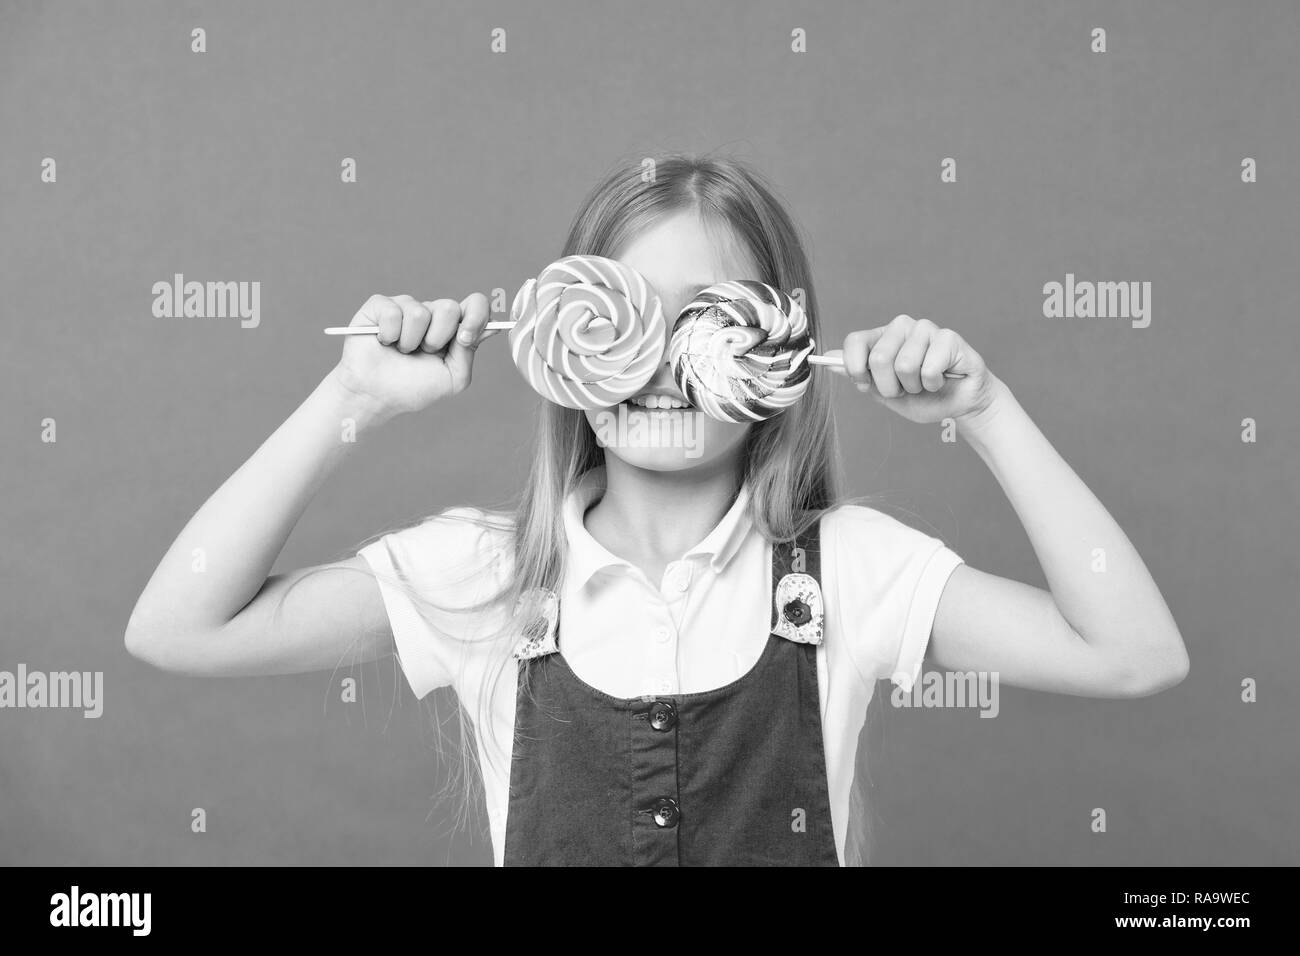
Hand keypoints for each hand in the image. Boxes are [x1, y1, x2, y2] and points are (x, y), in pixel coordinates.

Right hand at [329, 292, 493, 420]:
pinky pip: (393, 312)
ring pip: (420, 312)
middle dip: (437, 338)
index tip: (465, 338)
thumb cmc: (412, 388)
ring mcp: (406, 307)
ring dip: (410, 341)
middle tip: (423, 352)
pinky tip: (384, 342)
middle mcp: (431, 314)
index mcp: (452, 329)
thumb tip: (492, 327)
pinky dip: (389, 335)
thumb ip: (470, 351)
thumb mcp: (453, 377)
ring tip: (401, 351)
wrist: (375, 396)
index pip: (475, 305)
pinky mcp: (381, 306)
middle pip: (450, 307)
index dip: (476, 316)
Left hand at [827, 314, 998, 424]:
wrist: (958, 404)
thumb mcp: (883, 392)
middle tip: (906, 389)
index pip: (855, 341)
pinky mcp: (949, 337)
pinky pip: (929, 369)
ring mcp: (925, 329)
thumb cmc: (923, 397)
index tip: (866, 385)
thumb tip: (828, 359)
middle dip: (891, 387)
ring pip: (904, 365)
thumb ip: (858, 375)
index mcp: (881, 338)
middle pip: (879, 359)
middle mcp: (901, 327)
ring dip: (915, 387)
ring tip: (925, 384)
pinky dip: (934, 384)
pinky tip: (942, 378)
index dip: (855, 369)